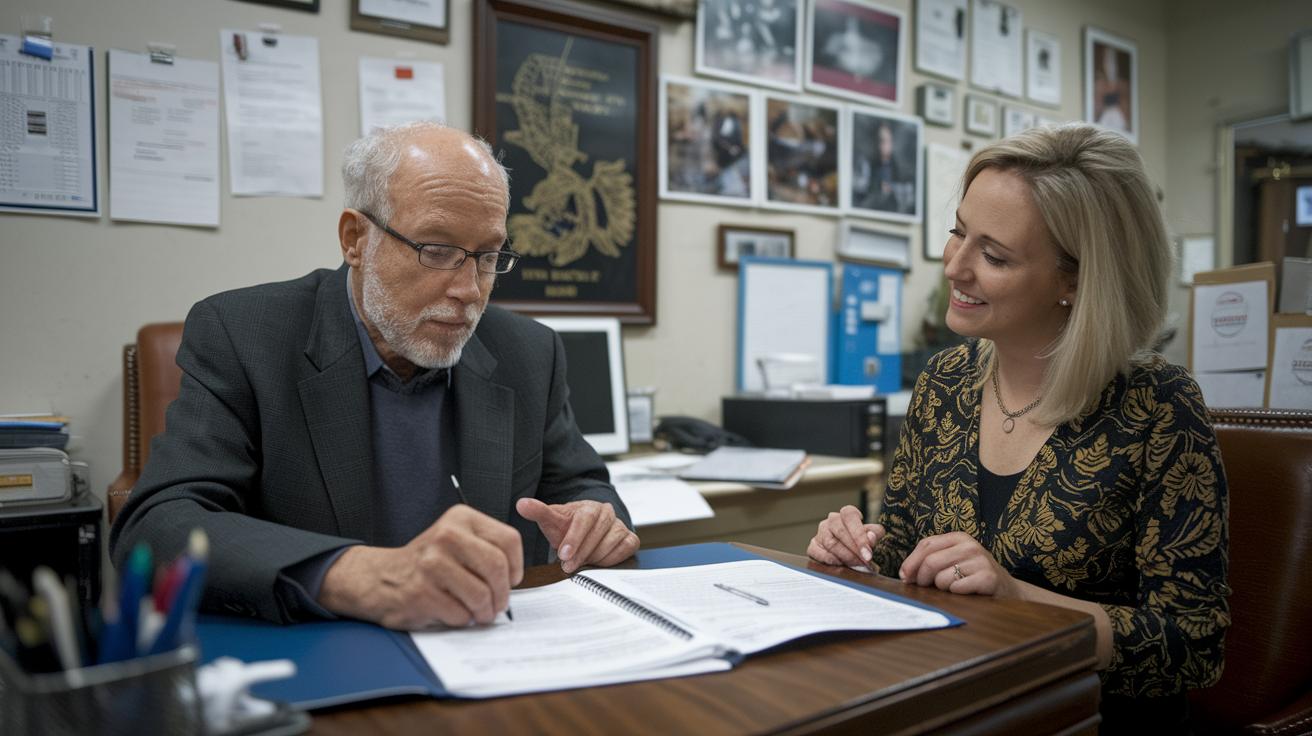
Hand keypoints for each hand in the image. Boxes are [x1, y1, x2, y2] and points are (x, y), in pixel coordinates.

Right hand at [318, 504, 522, 629]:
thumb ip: (486, 549)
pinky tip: (452, 612)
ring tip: (478, 613)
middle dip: (502, 594)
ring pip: (481, 595)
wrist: (379, 577)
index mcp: (461, 519)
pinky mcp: (421, 592)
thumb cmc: (427, 563)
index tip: (510, 580)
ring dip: (484, 612)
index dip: (516, 567)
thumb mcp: (457, 540)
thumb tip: (514, 578)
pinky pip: (460, 614)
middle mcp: (447, 536)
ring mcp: (432, 563)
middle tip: (497, 605)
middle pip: (497, 568)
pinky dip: (462, 620)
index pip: (508, 540)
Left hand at [516, 498, 638, 572]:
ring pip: (611, 543)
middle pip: (598, 533)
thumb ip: (538, 512)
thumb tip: (521, 504)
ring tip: (581, 563)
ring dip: (595, 557)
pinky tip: (597, 563)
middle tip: (568, 567)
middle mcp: (607, 513)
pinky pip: (625, 549)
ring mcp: (620, 526)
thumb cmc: (568, 527)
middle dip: (582, 553)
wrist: (584, 533)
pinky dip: (611, 559)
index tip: (563, 554)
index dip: (574, 538)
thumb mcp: (552, 520)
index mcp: (589, 506)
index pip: (585, 519)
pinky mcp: (630, 539)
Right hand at [807, 505, 883, 570]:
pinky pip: (818, 553)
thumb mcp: (872, 536)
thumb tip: (871, 537)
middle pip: (840, 531)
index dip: (859, 533)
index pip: (850, 516)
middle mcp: (832, 521)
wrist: (850, 554)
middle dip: (854, 548)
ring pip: (831, 544)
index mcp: (847, 514)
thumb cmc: (861, 542)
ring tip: (856, 565)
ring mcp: (821, 532)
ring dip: (845, 557)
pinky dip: (830, 560)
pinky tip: (840, 565)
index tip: (868, 551)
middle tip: (864, 561)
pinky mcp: (813, 546)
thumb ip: (874, 534)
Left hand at [898, 532, 1018, 596]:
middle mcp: (970, 546)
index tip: (905, 577)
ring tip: (952, 589)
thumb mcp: (953, 560)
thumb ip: (930, 561)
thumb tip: (904, 574)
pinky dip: (955, 594)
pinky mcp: (988, 578)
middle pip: (931, 562)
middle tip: (924, 588)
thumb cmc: (972, 576)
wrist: (1006, 589)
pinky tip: (965, 593)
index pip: (926, 545)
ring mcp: (980, 561)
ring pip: (942, 578)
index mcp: (959, 538)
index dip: (911, 562)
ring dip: (941, 589)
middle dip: (921, 579)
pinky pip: (957, 588)